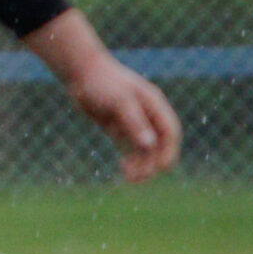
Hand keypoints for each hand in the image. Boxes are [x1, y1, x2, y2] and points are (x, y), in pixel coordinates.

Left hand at [65, 52, 180, 182]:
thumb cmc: (104, 83)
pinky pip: (130, 149)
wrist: (82, 74)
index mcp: (155, 106)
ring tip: (130, 179)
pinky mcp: (120, 129)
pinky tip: (124, 170)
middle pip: (159, 144)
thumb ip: (135, 122)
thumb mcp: (120, 101)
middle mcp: (148, 116)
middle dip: (153, 162)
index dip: (169, 151)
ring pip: (145, 150)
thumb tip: (149, 145)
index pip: (170, 132)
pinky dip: (131, 161)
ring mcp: (134, 123)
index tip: (162, 168)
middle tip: (140, 178)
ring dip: (141, 165)